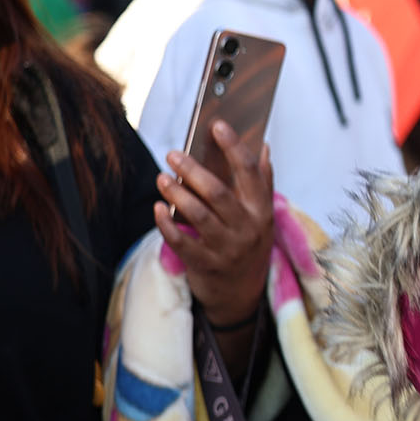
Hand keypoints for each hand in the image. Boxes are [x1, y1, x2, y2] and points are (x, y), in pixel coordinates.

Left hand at [157, 121, 274, 327]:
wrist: (242, 294)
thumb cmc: (249, 244)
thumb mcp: (262, 215)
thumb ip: (261, 182)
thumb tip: (262, 146)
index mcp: (262, 211)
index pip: (250, 173)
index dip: (234, 147)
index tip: (217, 126)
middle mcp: (248, 229)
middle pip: (218, 193)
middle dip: (193, 170)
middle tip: (172, 154)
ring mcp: (227, 249)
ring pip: (199, 215)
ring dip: (177, 194)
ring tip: (162, 179)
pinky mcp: (206, 265)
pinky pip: (182, 242)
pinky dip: (167, 225)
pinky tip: (157, 210)